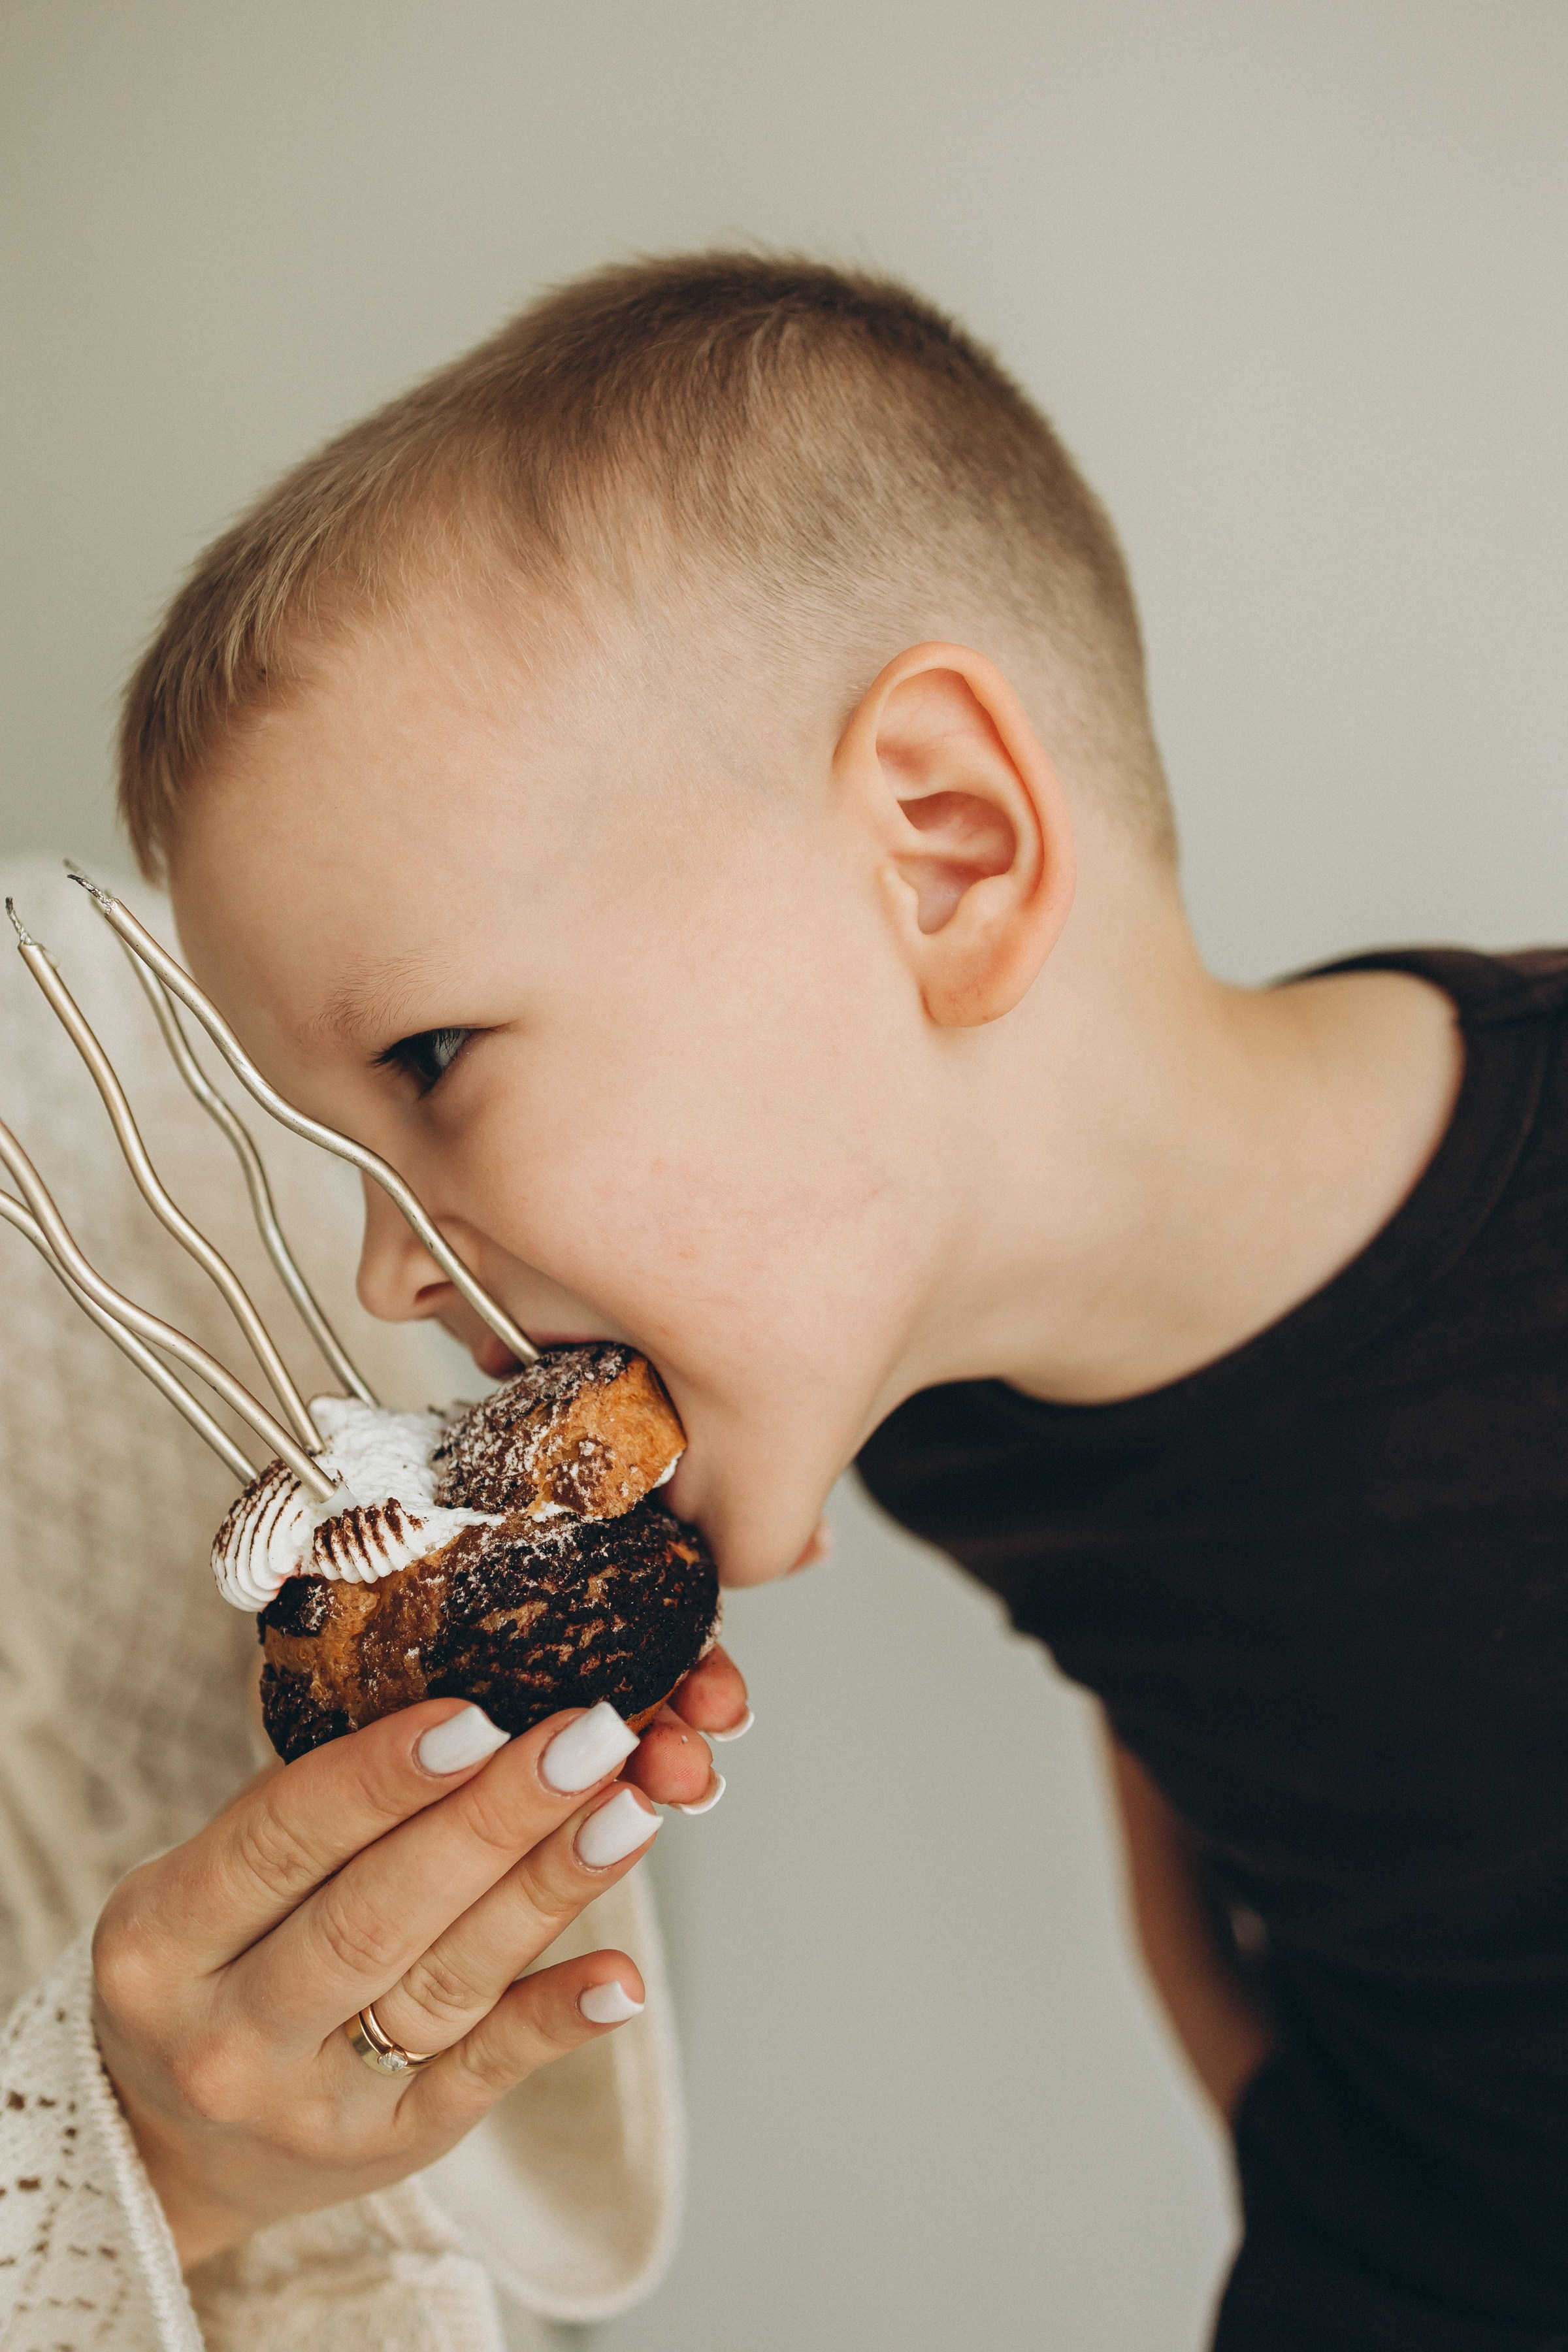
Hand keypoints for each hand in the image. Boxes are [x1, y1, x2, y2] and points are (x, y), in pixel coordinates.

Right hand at [93, 1663, 746, 2269]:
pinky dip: (557, 2020)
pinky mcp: (394, 2146)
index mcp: (159, 1942)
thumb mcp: (206, 1882)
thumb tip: (457, 1696)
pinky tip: (621, 1976)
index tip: (476, 1716)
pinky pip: (485, 2074)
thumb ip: (310, 1804)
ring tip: (630, 1811)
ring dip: (548, 1892)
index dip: (381, 1778)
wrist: (174, 2145)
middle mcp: (227, 2035)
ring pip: (446, 1983)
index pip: (280, 1840)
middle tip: (589, 1738)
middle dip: (492, 1819)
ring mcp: (311, 2103)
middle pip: (376, 1913)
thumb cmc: (214, 1961)